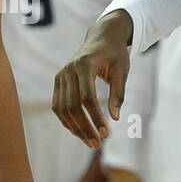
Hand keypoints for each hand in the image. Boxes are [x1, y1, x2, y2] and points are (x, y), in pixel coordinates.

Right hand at [53, 10, 133, 149]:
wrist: (101, 37)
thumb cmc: (114, 54)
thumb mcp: (122, 70)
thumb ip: (118, 93)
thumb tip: (115, 118)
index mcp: (84, 64)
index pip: (87, 97)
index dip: (96, 117)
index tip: (107, 134)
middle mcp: (68, 70)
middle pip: (72, 106)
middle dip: (85, 127)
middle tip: (98, 144)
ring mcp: (60, 75)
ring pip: (62, 108)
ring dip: (75, 128)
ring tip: (90, 142)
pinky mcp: (58, 81)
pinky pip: (58, 105)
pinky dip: (67, 120)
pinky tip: (79, 132)